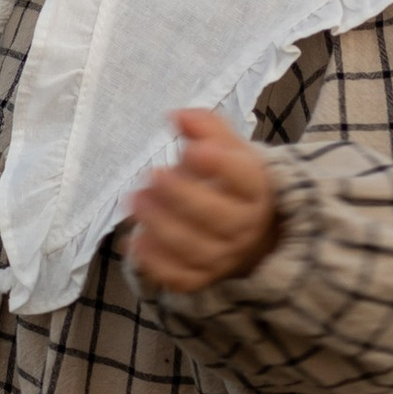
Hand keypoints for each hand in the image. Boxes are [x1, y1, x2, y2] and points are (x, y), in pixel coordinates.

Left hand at [123, 110, 280, 291]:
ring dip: (161, 225)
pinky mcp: (202, 278)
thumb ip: (205, 128)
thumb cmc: (229, 182)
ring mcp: (225, 256)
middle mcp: (245, 227)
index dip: (219, 165)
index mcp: (256, 189)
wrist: (246, 231)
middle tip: (151, 175)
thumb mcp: (227, 148)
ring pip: (195, 249)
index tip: (189, 150)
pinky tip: (136, 241)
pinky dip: (156, 263)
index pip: (245, 179)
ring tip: (136, 200)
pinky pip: (180, 277)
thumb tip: (177, 115)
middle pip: (218, 217)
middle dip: (181, 196)